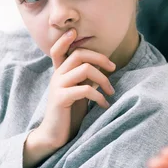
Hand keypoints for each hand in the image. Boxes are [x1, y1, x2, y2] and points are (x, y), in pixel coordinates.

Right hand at [24, 29, 115, 167]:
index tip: (76, 32)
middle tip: (113, 68)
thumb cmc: (69, 114)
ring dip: (103, 79)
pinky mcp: (61, 98)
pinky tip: (104, 105)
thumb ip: (85, 79)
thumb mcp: (78, 93)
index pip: (58, 50)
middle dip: (100, 58)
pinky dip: (99, 96)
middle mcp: (57, 76)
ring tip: (111, 92)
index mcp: (60, 73)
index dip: (66, 39)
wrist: (54, 135)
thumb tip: (103, 68)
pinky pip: (85, 89)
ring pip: (85, 69)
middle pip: (79, 54)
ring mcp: (58, 86)